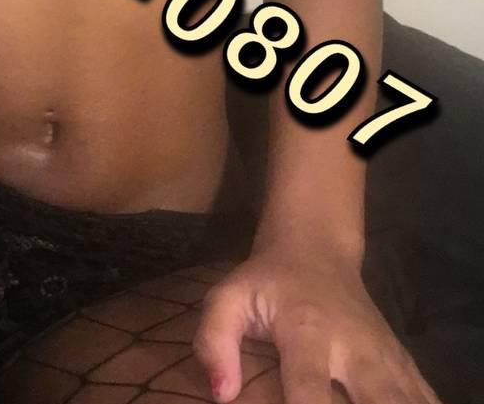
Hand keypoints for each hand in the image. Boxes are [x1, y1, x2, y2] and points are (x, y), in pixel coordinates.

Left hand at [192, 241, 440, 403]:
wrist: (316, 250)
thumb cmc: (266, 282)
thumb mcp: (229, 297)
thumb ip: (214, 339)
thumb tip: (220, 393)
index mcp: (308, 331)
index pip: (310, 387)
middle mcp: (355, 347)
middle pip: (377, 401)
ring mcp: (385, 357)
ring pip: (406, 401)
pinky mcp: (404, 363)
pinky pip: (425, 397)